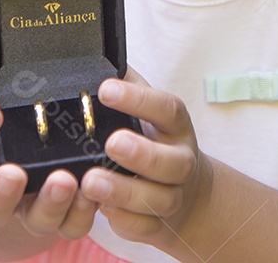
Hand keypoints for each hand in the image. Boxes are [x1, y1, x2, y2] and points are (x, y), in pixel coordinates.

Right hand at [0, 43, 96, 240]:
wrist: (54, 145)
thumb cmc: (18, 118)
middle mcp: (6, 192)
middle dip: (1, 193)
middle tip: (14, 171)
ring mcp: (36, 208)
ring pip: (36, 221)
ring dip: (49, 203)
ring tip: (64, 179)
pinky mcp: (69, 216)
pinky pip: (73, 224)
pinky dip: (81, 211)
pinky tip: (92, 190)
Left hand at [81, 68, 212, 250]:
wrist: (186, 190)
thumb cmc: (155, 137)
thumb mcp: (147, 108)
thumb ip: (127, 82)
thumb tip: (100, 51)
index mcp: (176, 126)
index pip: (166, 108)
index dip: (139, 100)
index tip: (105, 89)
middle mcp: (180, 160)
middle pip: (169, 161)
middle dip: (140, 153)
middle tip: (110, 142)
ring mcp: (173, 195)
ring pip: (154, 199)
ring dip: (122, 191)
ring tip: (90, 181)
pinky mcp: (160, 224)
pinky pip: (143, 227)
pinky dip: (123, 220)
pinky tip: (102, 210)